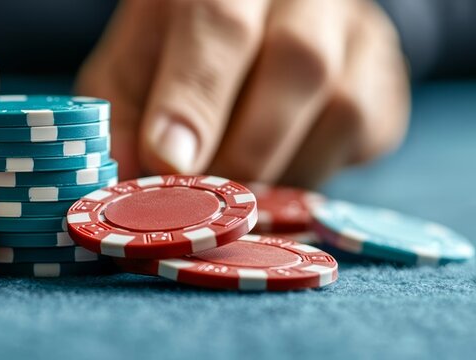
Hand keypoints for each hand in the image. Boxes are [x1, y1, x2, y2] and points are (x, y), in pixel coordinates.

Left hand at [77, 0, 409, 186]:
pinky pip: (363, 136)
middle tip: (203, 198)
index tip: (170, 160)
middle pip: (298, 60)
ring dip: (279, 168)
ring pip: (340, 106)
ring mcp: (353, 29)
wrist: (252, 30)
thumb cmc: (174, 54)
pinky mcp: (382, 77)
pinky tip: (274, 165)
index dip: (194, 98)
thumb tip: (126, 180)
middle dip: (244, 146)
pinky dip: (312, 170)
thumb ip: (123, 119)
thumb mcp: (130, 72)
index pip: (217, 22)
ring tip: (233, 188)